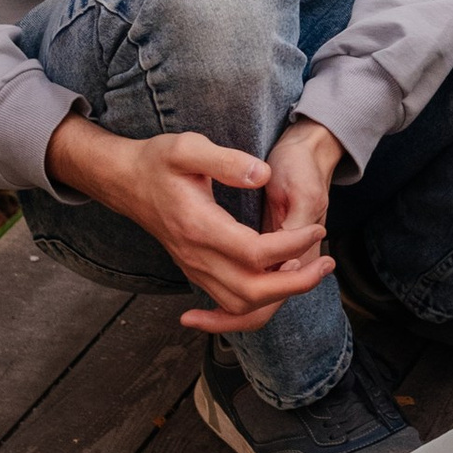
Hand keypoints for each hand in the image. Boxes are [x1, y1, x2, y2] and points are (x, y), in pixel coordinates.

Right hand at [43, 115, 336, 331]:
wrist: (125, 181)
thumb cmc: (158, 161)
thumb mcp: (188, 146)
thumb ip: (225, 160)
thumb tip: (262, 174)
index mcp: (199, 226)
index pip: (255, 252)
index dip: (292, 245)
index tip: (317, 226)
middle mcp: (196, 256)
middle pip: (252, 291)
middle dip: (296, 284)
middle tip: (327, 264)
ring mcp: (194, 268)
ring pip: (240, 305)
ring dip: (279, 297)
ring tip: (309, 273)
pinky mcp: (196, 270)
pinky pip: (227, 303)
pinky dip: (255, 306)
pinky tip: (278, 290)